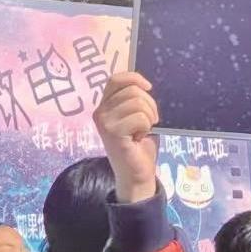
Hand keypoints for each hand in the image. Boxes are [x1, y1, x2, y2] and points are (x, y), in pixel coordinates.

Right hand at [93, 72, 160, 204]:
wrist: (137, 173)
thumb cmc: (140, 145)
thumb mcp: (138, 117)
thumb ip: (136, 101)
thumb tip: (144, 84)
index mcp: (105, 106)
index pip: (116, 79)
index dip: (134, 78)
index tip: (149, 87)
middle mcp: (100, 112)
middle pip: (133, 91)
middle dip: (150, 105)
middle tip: (149, 122)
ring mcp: (104, 122)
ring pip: (138, 103)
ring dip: (150, 117)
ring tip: (144, 131)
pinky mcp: (112, 132)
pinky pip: (140, 117)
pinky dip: (147, 127)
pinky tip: (139, 138)